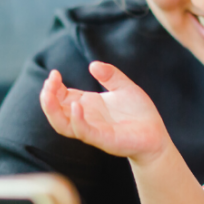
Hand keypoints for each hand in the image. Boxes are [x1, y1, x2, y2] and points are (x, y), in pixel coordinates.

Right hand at [39, 62, 170, 162]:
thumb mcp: (124, 87)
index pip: (61, 97)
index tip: (54, 73)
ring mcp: (92, 130)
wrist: (156, 135)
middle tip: (49, 82)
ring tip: (50, 93)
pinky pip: (83, 131)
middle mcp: (86, 118)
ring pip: (62, 125)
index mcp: (88, 105)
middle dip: (47, 97)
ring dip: (52, 110)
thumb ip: (110, 75)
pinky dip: (77, 120)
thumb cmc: (139, 113)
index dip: (53, 87)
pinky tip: (77, 106)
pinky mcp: (102, 139)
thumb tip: (93, 64)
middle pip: (56, 111)